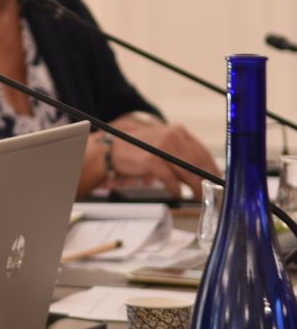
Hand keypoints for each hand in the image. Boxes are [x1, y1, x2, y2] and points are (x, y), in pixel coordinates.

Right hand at [103, 115, 217, 194]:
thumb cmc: (139, 148)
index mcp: (178, 131)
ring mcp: (161, 147)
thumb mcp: (163, 144)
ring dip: (195, 187)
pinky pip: (170, 179)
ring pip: (188, 171)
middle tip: (211, 194)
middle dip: (207, 181)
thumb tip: (204, 173)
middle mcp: (172, 136)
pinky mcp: (151, 160)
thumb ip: (182, 153)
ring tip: (197, 196)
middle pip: (198, 163)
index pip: (204, 152)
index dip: (213, 170)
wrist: (110, 147)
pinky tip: (177, 194)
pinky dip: (175, 189)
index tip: (218, 182)